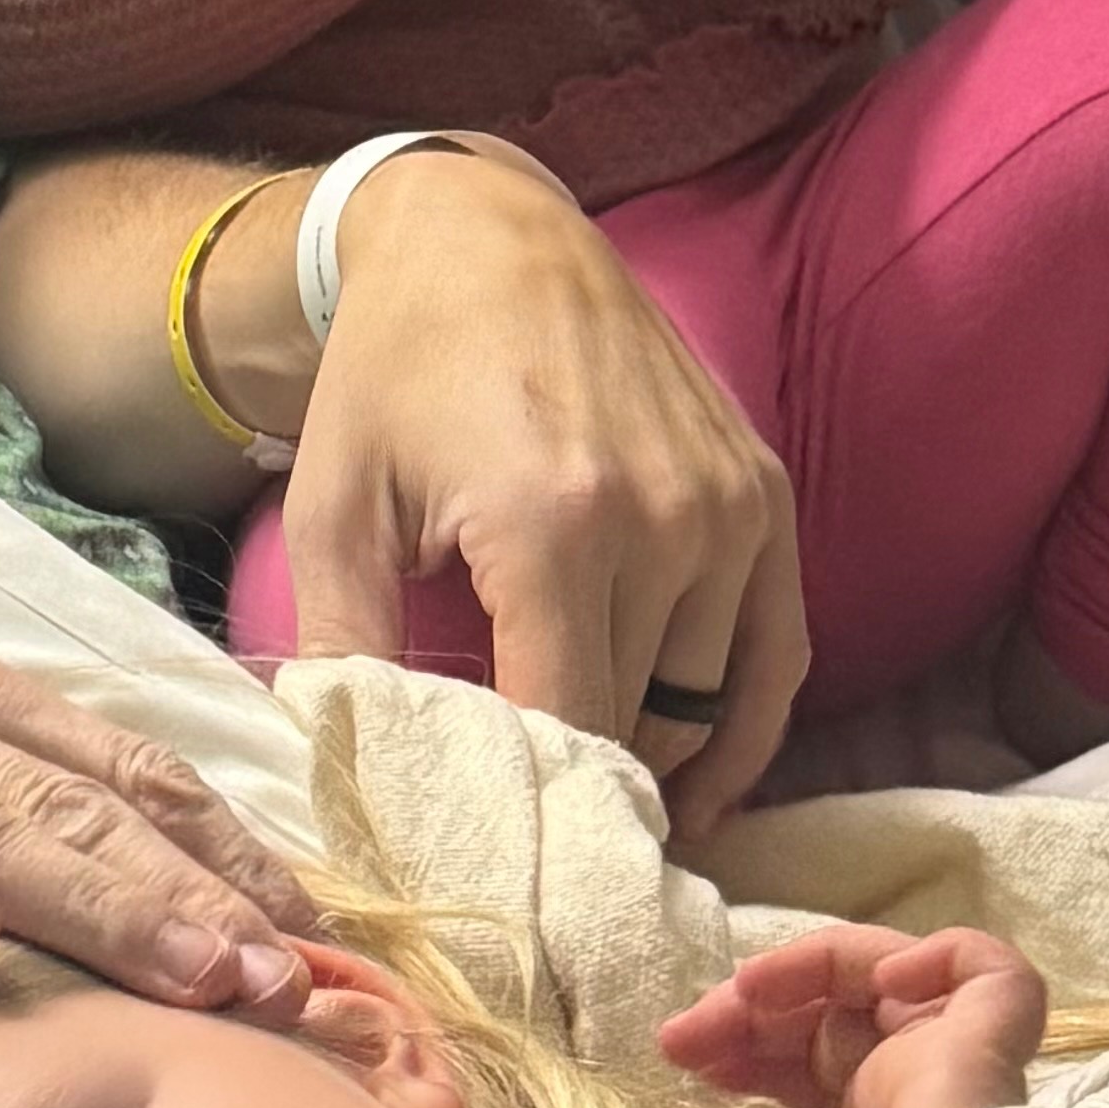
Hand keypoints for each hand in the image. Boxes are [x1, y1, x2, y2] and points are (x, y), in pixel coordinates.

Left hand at [278, 140, 807, 827]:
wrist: (484, 236)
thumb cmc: (392, 374)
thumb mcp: (332, 509)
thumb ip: (344, 650)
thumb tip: (350, 781)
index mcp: (553, 528)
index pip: (569, 730)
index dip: (532, 816)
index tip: (493, 870)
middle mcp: (665, 520)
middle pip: (640, 727)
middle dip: (582, 798)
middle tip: (528, 853)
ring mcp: (729, 507)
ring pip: (709, 703)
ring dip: (656, 762)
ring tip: (593, 816)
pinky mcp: (764, 494)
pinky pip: (776, 654)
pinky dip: (744, 730)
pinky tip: (698, 788)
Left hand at [654, 926, 1051, 1107]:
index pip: (811, 1071)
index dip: (748, 1050)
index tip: (680, 1058)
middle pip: (833, 1017)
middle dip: (752, 1007)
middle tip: (684, 1032)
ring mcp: (956, 1076)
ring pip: (892, 978)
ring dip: (810, 964)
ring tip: (745, 992)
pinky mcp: (990, 1054)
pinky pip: (991, 974)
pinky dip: (934, 954)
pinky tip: (866, 983)